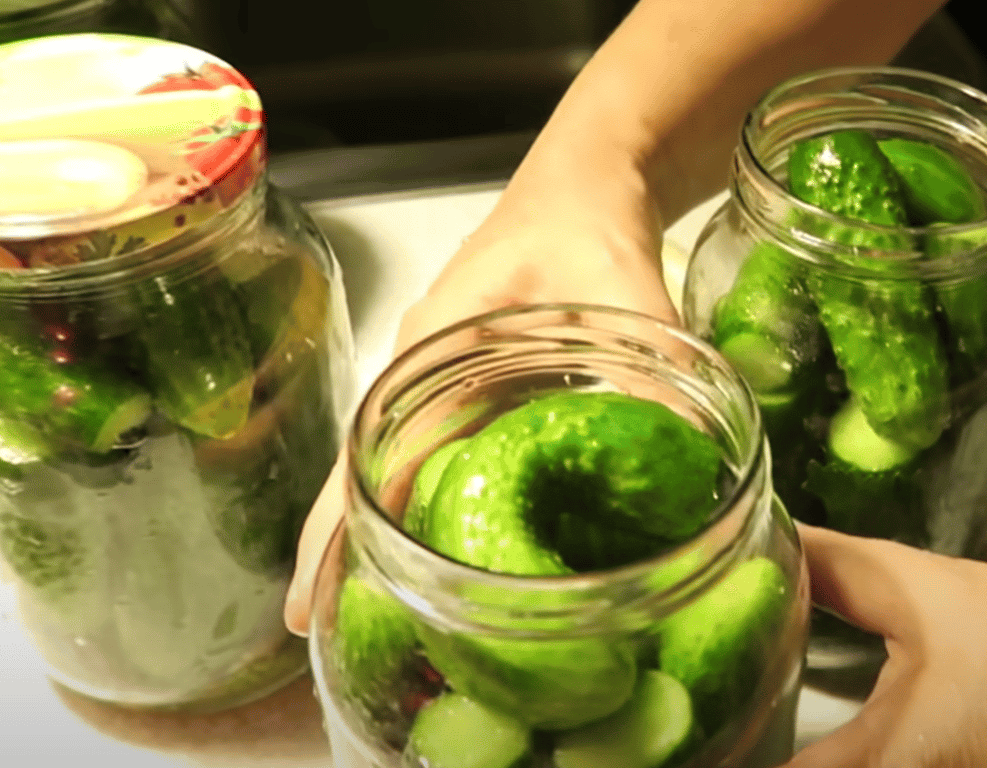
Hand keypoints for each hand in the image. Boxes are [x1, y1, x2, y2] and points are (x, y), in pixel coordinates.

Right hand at [283, 190, 675, 635]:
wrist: (590, 185)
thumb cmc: (586, 220)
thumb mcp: (621, 289)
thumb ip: (654, 367)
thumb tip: (686, 459)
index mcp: (435, 348)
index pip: (364, 452)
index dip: (329, 530)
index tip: (299, 600)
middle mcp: (424, 373)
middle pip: (367, 479)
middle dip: (345, 559)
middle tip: (334, 642)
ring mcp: (446, 386)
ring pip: (403, 476)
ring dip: (389, 543)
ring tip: (385, 625)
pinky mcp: (480, 395)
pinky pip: (447, 463)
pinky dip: (442, 514)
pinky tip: (459, 565)